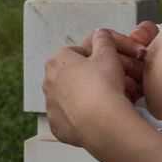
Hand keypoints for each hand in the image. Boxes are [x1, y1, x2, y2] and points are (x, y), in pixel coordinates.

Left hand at [42, 24, 154, 147]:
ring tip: (109, 100)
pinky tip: (99, 117)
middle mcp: (48, 82)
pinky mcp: (58, 127)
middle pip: (74, 76)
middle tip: (113, 83)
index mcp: (57, 61)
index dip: (97, 57)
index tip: (110, 64)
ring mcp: (51, 106)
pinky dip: (84, 117)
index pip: (77, 53)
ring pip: (73, 97)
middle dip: (93, 77)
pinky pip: (72, 119)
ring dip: (88, 97)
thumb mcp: (108, 53)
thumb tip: (100, 34)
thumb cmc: (104, 85)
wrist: (102, 123)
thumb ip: (103, 39)